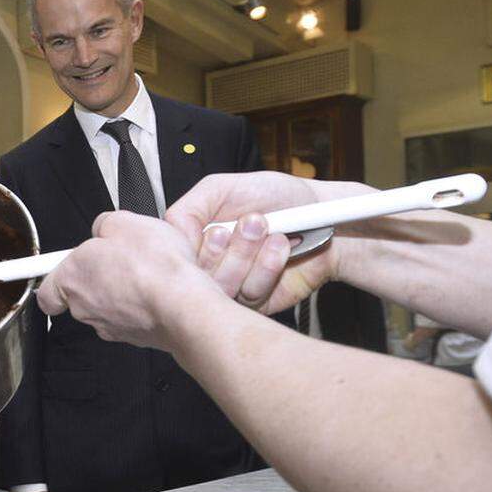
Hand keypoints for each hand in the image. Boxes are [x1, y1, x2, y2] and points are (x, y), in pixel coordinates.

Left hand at [37, 211, 221, 349]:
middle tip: (119, 258)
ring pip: (109, 306)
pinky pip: (134, 317)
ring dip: (123, 291)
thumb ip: (104, 225)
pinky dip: (143, 306)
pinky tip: (160, 290)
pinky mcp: (136, 338)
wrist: (184, 306)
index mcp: (72, 278)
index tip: (57, 273)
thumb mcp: (123, 222)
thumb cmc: (153, 268)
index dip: (53, 280)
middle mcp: (86, 308)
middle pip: (82, 294)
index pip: (46, 292)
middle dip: (99, 276)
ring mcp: (111, 327)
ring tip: (147, 272)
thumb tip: (104, 230)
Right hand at [165, 172, 348, 313]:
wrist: (320, 216)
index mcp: (195, 239)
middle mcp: (209, 265)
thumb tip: (170, 236)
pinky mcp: (255, 303)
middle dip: (230, 248)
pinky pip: (250, 296)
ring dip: (251, 255)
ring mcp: (232, 285)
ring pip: (223, 288)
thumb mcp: (223, 187)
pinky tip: (282, 249)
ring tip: (271, 231)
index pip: (174, 258)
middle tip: (253, 222)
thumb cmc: (276, 196)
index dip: (194, 250)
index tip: (218, 231)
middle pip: (197, 277)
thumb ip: (189, 208)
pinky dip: (268, 268)